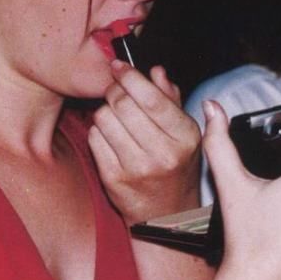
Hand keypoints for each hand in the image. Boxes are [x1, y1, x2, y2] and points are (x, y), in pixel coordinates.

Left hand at [89, 60, 201, 223]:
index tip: (119, 66)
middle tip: (116, 89)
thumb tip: (156, 71)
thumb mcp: (185, 132)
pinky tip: (111, 136)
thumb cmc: (177, 166)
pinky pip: (95, 139)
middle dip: (115, 91)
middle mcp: (163, 154)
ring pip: (104, 119)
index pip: (152, 99)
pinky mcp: (114, 179)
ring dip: (106, 111)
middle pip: (123, 105)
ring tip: (117, 117)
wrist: (167, 213)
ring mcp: (137, 168)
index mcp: (185, 137)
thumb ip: (172, 99)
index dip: (131, 77)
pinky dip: (99, 131)